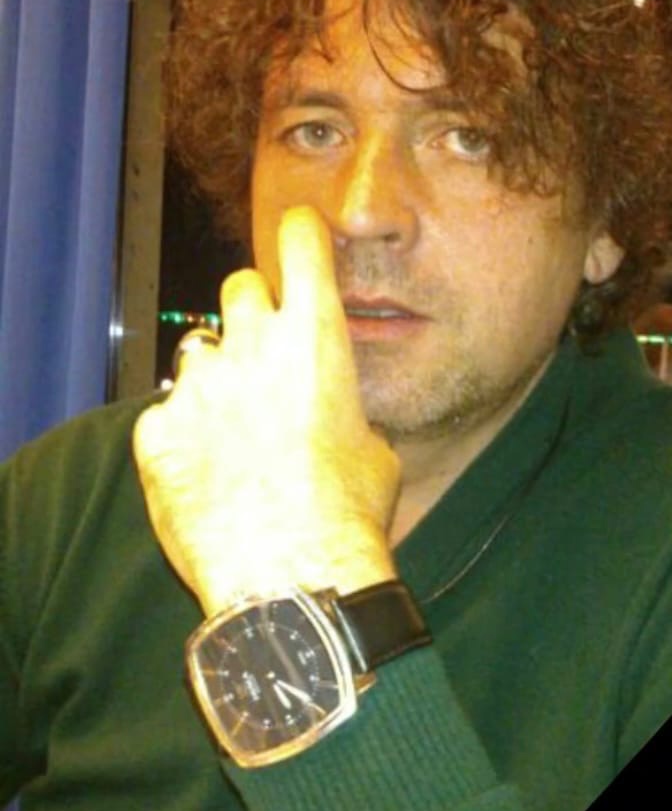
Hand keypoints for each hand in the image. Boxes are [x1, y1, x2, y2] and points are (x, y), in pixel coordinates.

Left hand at [133, 206, 400, 616]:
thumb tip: (342, 418)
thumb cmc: (348, 513)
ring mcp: (198, 384)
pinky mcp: (157, 428)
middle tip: (265, 354)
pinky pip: (168, 410)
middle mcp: (252, 344)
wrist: (290, 576)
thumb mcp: (375, 450)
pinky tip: (208, 472)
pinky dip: (185, 430)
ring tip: (235, 427)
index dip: (300, 234)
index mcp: (315, 337)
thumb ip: (349, 410)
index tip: (298, 235)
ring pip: (200, 349)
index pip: (300, 243)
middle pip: (241, 286)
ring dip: (218, 374)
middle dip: (255, 310)